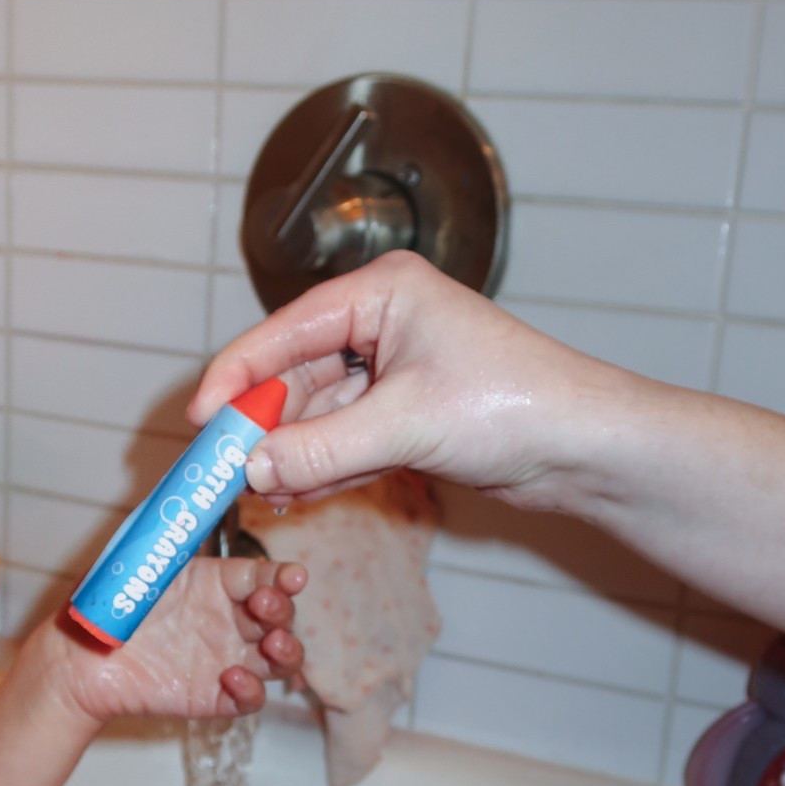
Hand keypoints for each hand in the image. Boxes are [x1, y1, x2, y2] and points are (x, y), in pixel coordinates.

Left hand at [43, 555, 305, 727]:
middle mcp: (230, 620)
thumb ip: (172, 537)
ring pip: (281, 659)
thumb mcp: (142, 563)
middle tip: (264, 605)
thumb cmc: (111, 606)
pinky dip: (253, 690)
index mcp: (218, 584)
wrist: (80, 657)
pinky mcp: (215, 697)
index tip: (293, 576)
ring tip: (272, 645)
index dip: (283, 577)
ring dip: (287, 650)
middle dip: (283, 610)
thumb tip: (193, 501)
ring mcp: (226, 659)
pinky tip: (232, 678)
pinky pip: (251, 698)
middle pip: (281, 616)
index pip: (264, 576)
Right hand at [190, 253, 613, 510]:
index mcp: (383, 292)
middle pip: (295, 375)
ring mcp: (395, 372)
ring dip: (290, 454)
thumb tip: (252, 467)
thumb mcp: (406, 425)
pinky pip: (344, 440)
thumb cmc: (518, 406)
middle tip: (222, 470)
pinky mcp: (408, 416)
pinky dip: (321, 467)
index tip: (199, 419)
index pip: (284, 330)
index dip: (236, 376)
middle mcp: (385, 323)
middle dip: (262, 426)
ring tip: (259, 492)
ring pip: (318, 415)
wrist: (585, 448)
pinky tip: (295, 493)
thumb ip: (322, 447)